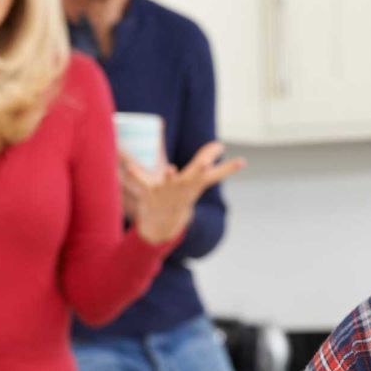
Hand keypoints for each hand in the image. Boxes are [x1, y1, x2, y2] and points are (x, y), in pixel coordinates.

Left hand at [125, 141, 244, 244]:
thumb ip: (210, 165)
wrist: (162, 225)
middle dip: (201, 169)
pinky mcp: (151, 192)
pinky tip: (128, 167)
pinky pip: (142, 181)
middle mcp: (184, 186)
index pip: (216, 174)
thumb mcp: (198, 182)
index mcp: (196, 184)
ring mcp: (168, 190)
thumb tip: (221, 145)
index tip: (242, 161)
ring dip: (169, 176)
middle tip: (206, 164)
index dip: (228, 168)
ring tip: (170, 170)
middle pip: (195, 176)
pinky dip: (135, 174)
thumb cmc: (182, 198)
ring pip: (169, 181)